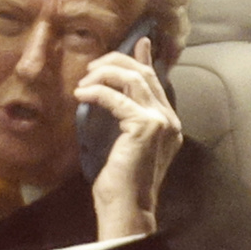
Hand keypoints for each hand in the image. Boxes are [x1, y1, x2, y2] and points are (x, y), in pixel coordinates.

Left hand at [73, 37, 182, 240]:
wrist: (126, 207)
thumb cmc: (121, 182)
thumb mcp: (121, 142)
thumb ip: (122, 114)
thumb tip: (111, 92)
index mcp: (168, 122)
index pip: (155, 80)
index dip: (142, 58)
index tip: (136, 42)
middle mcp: (169, 119)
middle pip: (144, 73)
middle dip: (116, 62)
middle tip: (91, 66)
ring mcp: (161, 122)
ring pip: (134, 79)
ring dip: (104, 74)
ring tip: (84, 81)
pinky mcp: (145, 127)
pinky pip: (116, 98)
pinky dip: (96, 92)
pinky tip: (81, 95)